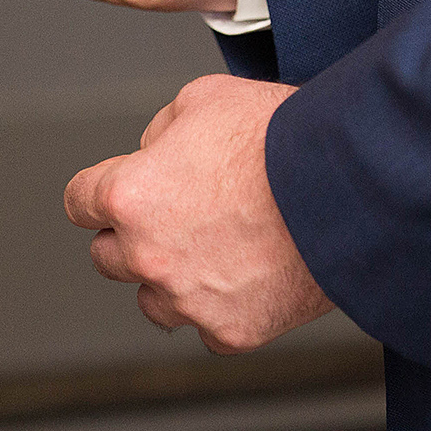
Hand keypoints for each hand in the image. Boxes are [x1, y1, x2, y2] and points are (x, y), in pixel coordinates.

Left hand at [64, 75, 331, 352]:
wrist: (351, 187)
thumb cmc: (283, 137)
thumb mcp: (205, 99)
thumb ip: (161, 131)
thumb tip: (153, 153)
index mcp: (128, 195)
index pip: (78, 202)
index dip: (100, 191)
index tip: (114, 195)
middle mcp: (146, 254)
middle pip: (107, 256)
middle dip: (133, 236)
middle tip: (181, 217)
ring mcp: (187, 299)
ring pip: (152, 301)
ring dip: (171, 279)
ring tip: (219, 250)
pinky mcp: (230, 332)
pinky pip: (208, 326)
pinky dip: (223, 307)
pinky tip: (252, 275)